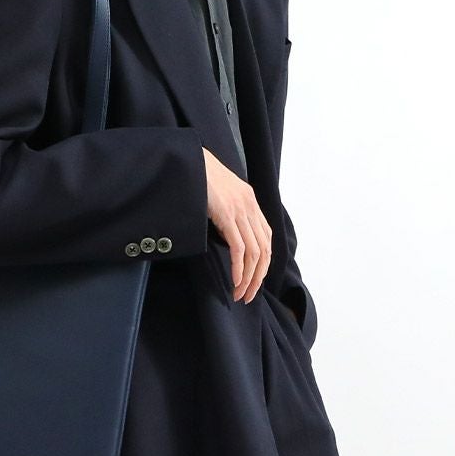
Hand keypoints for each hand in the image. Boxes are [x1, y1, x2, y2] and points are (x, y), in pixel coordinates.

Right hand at [202, 147, 271, 303]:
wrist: (189, 160)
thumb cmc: (197, 177)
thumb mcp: (219, 195)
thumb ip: (227, 214)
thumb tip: (226, 236)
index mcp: (250, 202)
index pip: (266, 240)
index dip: (262, 264)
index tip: (252, 281)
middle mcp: (250, 206)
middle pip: (264, 250)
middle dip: (257, 277)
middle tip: (247, 295)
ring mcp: (240, 210)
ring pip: (254, 253)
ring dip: (248, 278)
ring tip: (240, 293)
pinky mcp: (227, 214)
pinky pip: (239, 248)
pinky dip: (239, 267)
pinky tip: (235, 281)